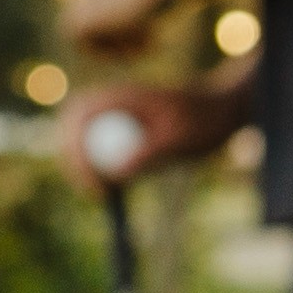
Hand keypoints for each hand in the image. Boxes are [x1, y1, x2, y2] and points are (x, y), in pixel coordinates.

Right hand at [58, 73, 249, 191]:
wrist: (220, 111)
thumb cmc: (204, 121)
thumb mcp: (179, 140)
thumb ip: (148, 154)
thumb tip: (116, 174)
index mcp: (120, 97)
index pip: (78, 117)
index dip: (76, 151)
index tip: (93, 183)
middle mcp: (112, 104)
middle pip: (72, 128)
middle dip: (74, 160)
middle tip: (94, 194)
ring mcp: (116, 117)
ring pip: (82, 140)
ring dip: (85, 166)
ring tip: (104, 194)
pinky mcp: (124, 132)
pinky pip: (100, 150)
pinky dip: (101, 169)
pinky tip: (113, 189)